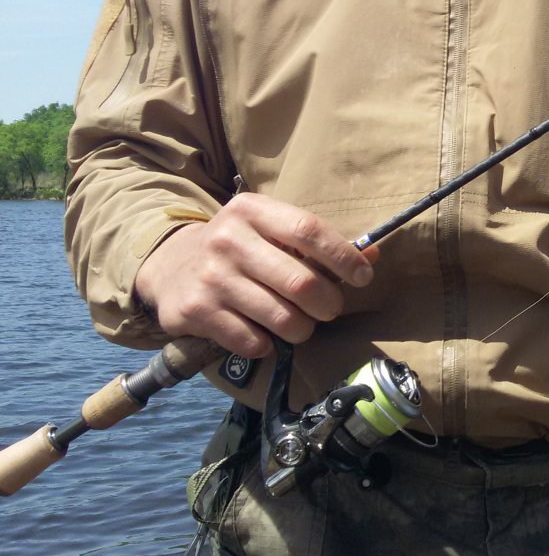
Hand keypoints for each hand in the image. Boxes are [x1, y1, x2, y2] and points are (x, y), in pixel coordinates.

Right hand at [133, 193, 375, 357]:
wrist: (170, 265)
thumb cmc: (240, 247)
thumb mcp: (271, 230)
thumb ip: (318, 243)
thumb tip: (371, 256)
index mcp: (252, 210)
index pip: (309, 231)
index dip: (343, 257)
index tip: (362, 277)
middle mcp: (228, 240)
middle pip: (301, 282)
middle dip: (328, 304)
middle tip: (329, 309)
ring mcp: (211, 278)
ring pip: (282, 318)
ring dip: (302, 329)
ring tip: (299, 324)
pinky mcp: (196, 313)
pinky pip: (253, 342)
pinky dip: (267, 345)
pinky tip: (262, 333)